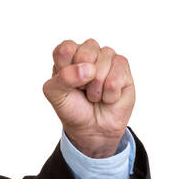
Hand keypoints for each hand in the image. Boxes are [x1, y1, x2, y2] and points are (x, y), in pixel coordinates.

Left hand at [41, 39, 135, 157]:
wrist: (92, 128)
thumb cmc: (73, 107)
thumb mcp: (55, 95)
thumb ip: (63, 78)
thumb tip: (88, 69)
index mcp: (67, 53)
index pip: (65, 49)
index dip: (66, 70)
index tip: (66, 85)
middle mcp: (87, 50)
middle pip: (85, 55)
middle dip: (83, 81)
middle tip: (83, 90)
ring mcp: (107, 56)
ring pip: (102, 67)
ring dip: (96, 89)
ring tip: (95, 94)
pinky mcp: (123, 66)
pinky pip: (116, 78)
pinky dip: (109, 94)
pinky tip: (108, 96)